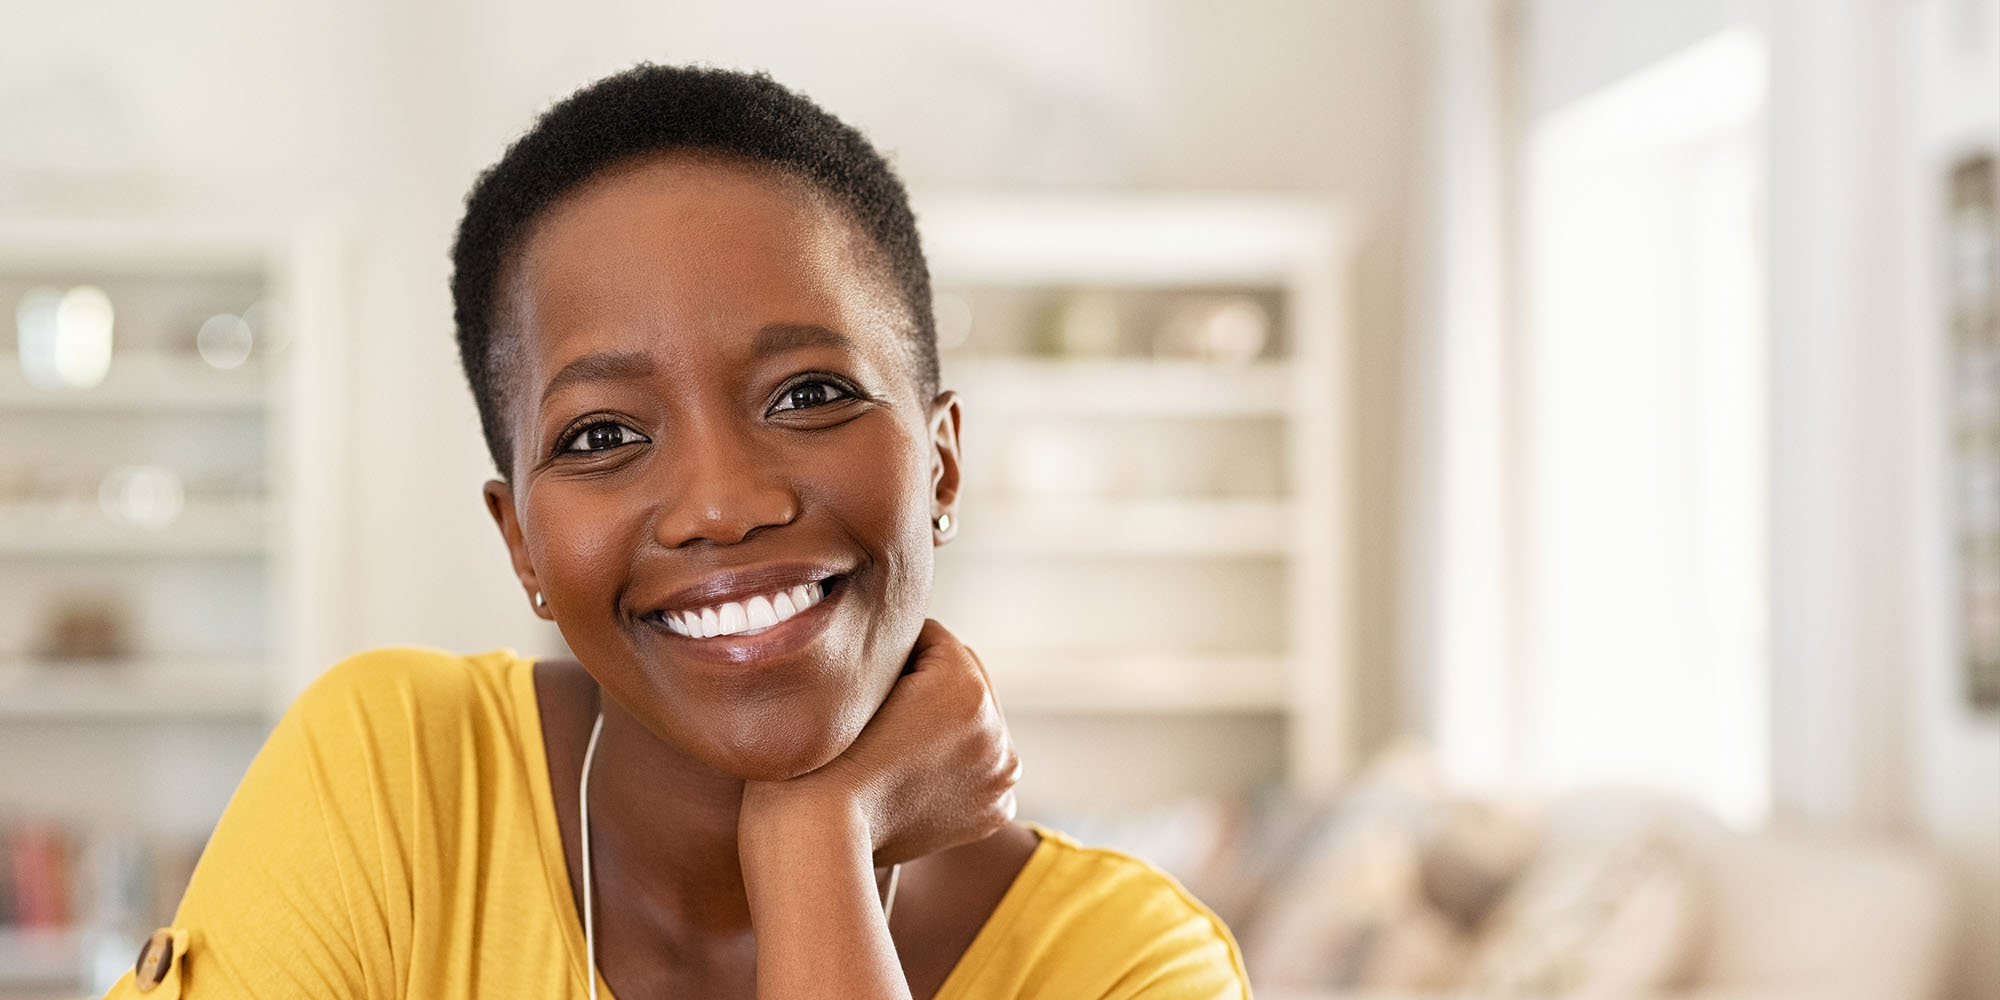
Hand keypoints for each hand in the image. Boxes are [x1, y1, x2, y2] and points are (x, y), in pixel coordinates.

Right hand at [741, 619, 1019, 864]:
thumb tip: (901, 642)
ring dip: (945, 723)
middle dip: (930, 683)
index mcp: (966, 688)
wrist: (816, 833)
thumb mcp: (851, 676)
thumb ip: (888, 652)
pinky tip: (916, 772)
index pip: (935, 639)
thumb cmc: (818, 756)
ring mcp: (999, 775)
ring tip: (898, 741)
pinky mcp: (994, 810)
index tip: (870, 674)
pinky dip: (954, 765)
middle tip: (884, 706)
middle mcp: (996, 731)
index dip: (895, 651)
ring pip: (974, 722)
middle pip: (965, 678)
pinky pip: (977, 765)